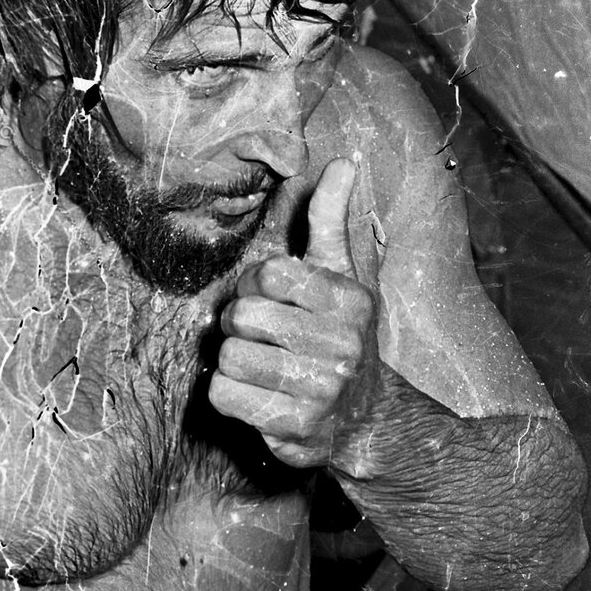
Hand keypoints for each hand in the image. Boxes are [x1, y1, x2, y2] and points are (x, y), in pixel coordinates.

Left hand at [207, 158, 378, 467]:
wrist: (367, 420)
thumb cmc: (341, 335)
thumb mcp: (344, 276)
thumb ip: (331, 220)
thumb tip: (342, 161)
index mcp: (347, 300)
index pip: (269, 274)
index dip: (256, 285)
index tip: (272, 298)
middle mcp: (339, 345)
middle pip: (243, 317)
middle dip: (242, 325)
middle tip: (263, 336)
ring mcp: (320, 390)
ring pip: (230, 357)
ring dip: (234, 362)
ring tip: (262, 366)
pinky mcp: (296, 428)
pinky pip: (223, 397)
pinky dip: (229, 395)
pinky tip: (256, 395)